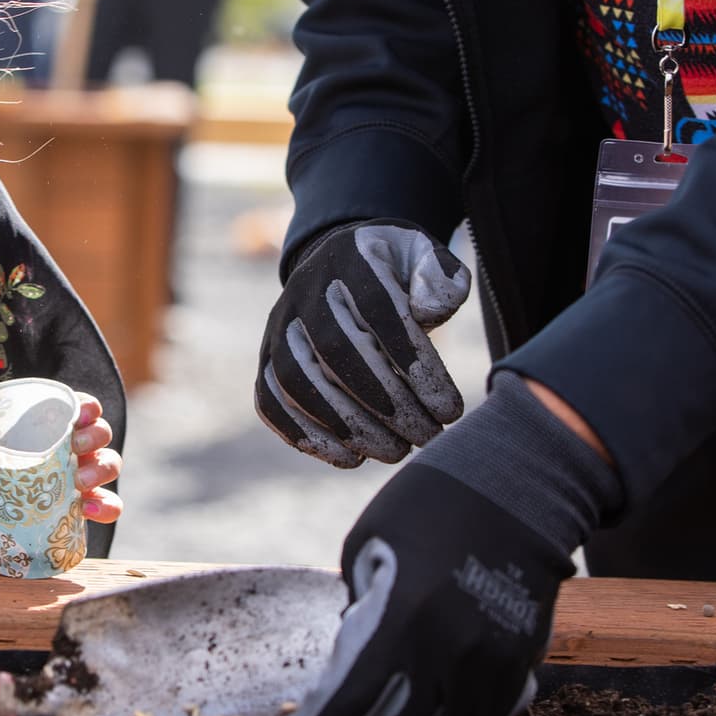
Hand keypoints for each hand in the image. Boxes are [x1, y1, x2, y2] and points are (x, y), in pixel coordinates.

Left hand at [0, 391, 122, 539]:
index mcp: (54, 428)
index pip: (79, 408)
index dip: (87, 406)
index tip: (81, 413)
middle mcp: (76, 449)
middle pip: (100, 433)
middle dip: (94, 435)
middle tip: (75, 446)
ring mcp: (85, 478)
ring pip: (109, 464)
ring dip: (100, 469)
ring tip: (80, 482)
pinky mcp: (86, 508)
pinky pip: (108, 504)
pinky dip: (105, 506)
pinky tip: (88, 509)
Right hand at [256, 220, 469, 466]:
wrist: (339, 264)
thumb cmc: (396, 271)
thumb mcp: (424, 256)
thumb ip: (439, 276)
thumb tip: (428, 311)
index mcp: (350, 258)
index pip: (379, 309)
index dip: (413, 363)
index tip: (449, 409)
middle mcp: (304, 290)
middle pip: (336, 350)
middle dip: (386, 403)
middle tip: (426, 436)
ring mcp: (278, 326)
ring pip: (299, 380)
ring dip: (348, 425)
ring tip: (395, 451)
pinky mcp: (266, 359)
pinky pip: (270, 400)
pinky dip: (304, 435)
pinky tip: (349, 458)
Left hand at [261, 376, 617, 715]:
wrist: (520, 481)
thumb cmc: (431, 502)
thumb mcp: (369, 541)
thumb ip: (356, 604)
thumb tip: (352, 656)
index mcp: (402, 613)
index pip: (350, 701)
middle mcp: (449, 645)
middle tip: (353, 714)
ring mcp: (492, 657)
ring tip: (400, 701)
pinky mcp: (523, 657)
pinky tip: (442, 696)